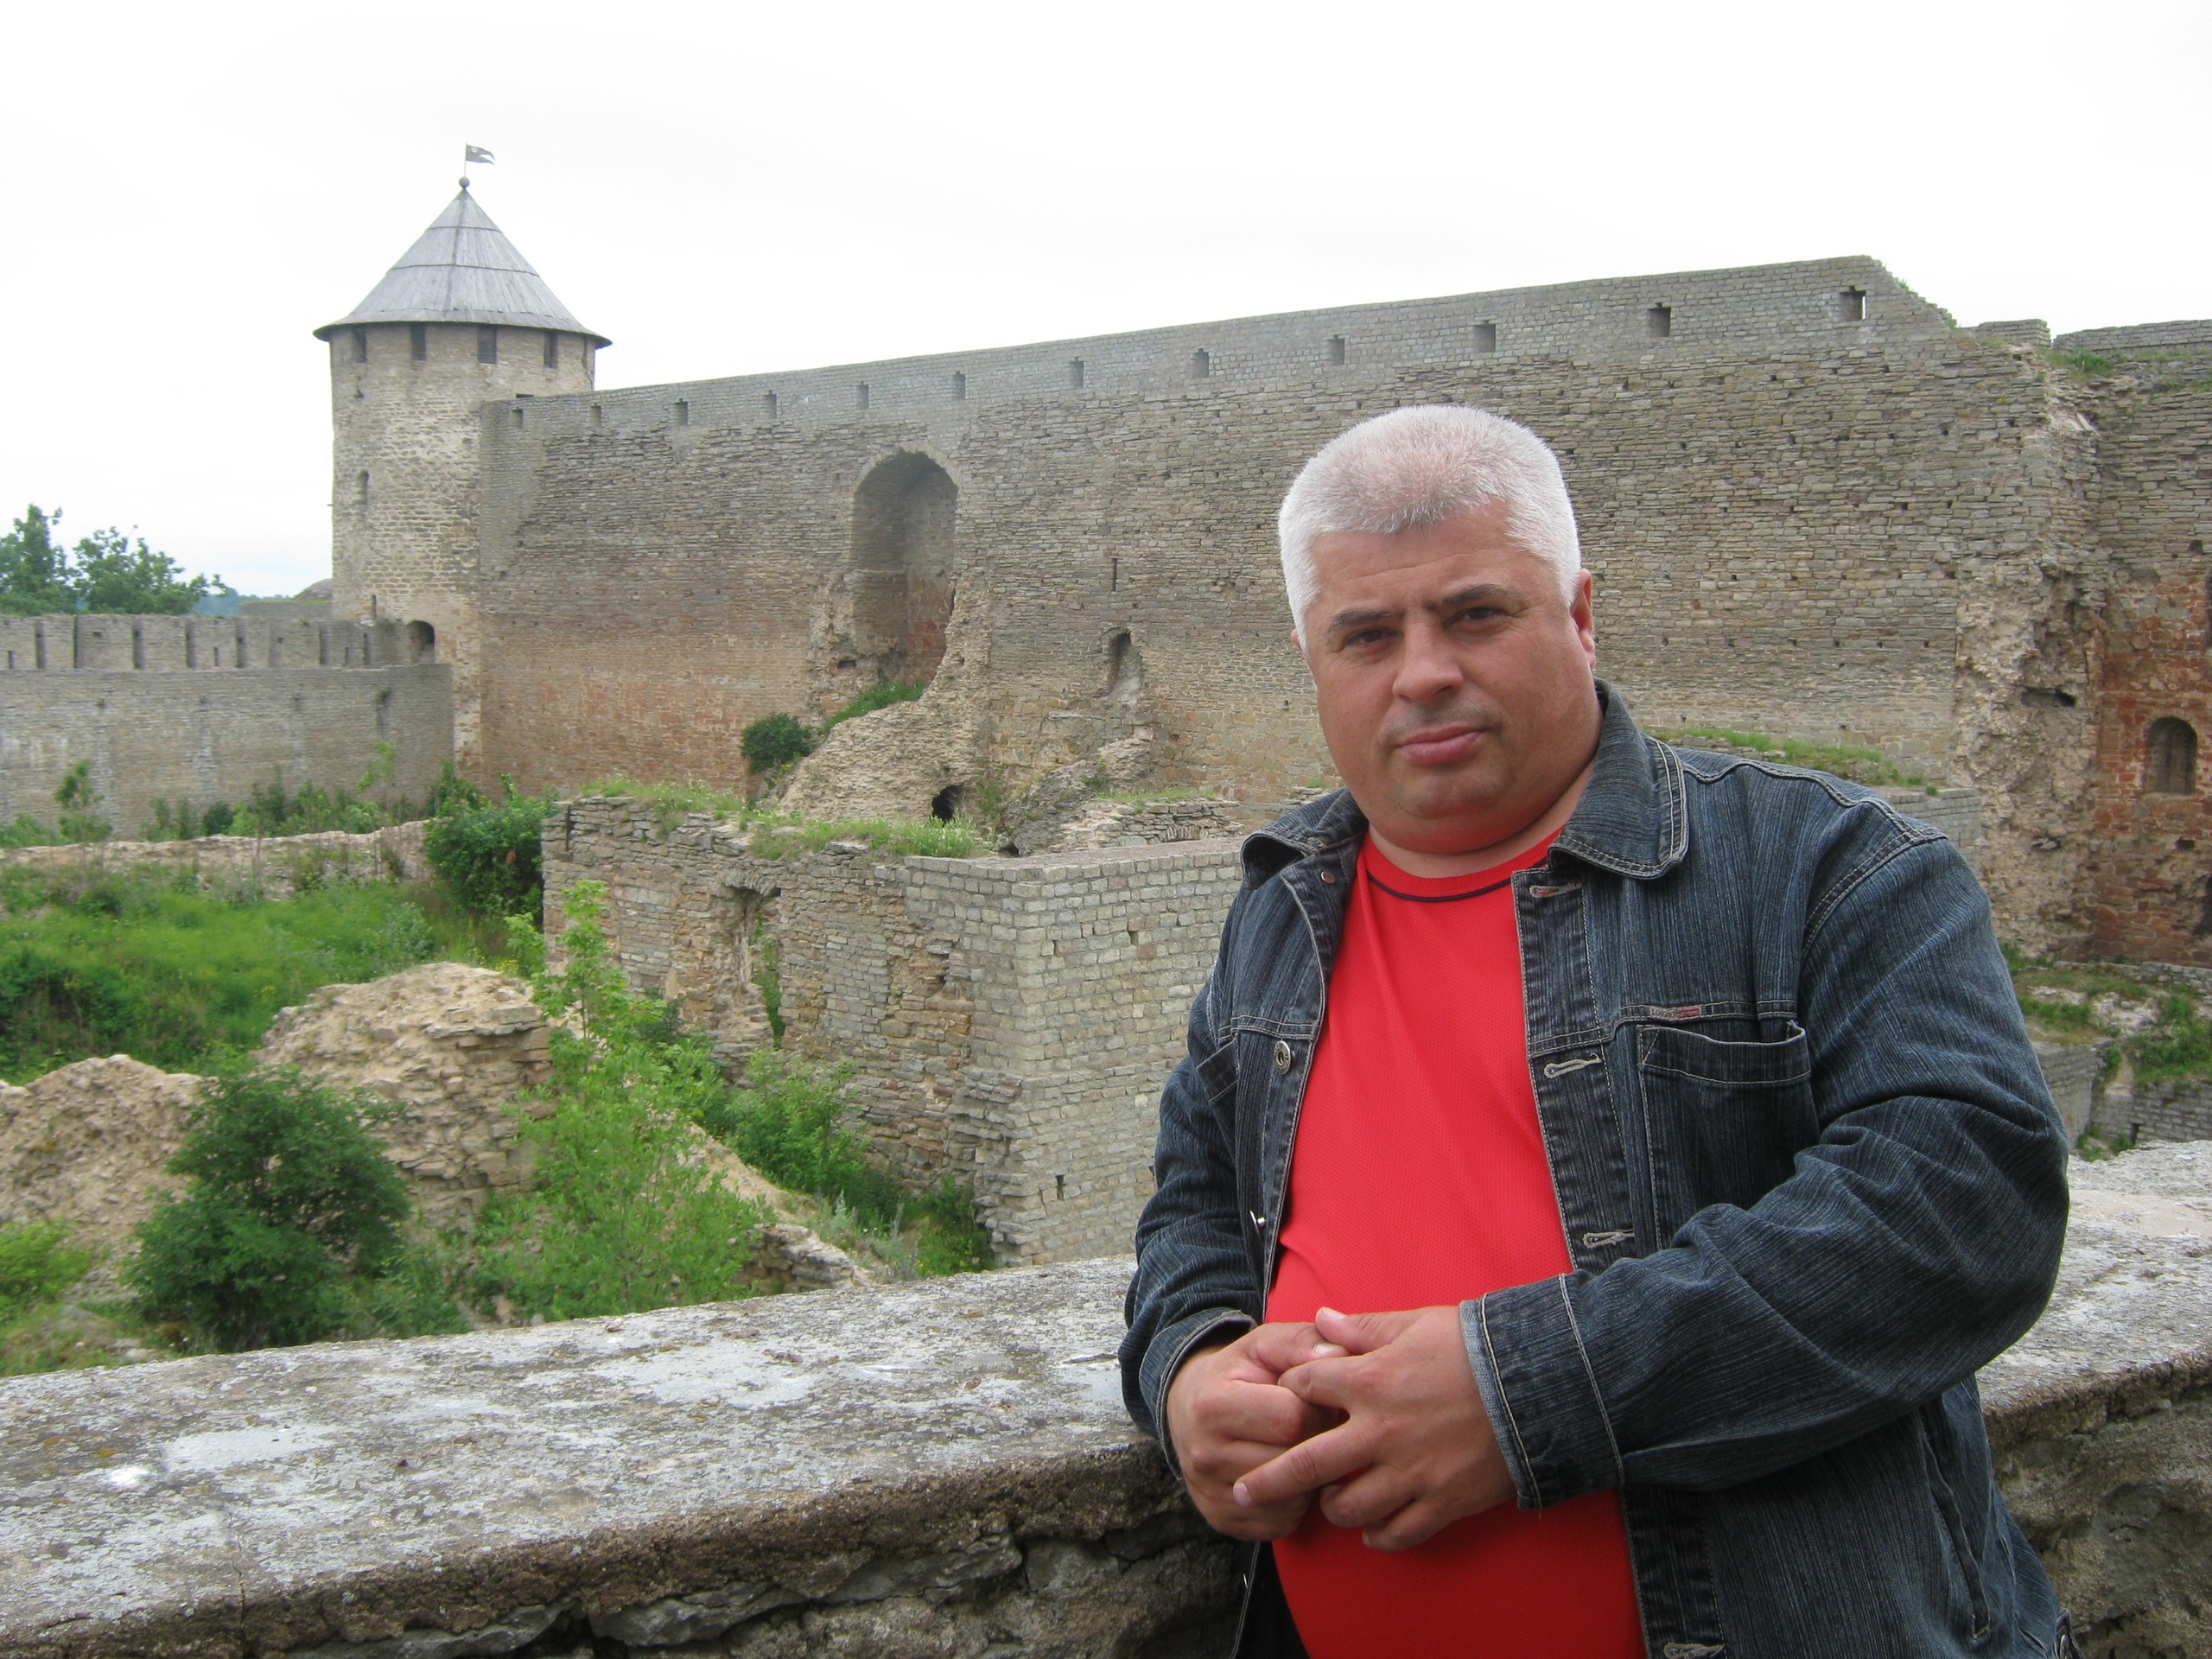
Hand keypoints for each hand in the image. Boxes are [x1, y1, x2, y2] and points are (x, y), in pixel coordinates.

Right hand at [1165, 1321, 1345, 1539]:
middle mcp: (1205, 1454)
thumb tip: (1340, 1354)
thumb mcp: (1263, 1345)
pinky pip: (1281, 1522)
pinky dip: (1294, 1502)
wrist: (1188, 1408)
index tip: (1316, 1399)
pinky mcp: (1221, 1520)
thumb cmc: (1237, 1374)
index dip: (1317, 1408)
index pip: (1293, 1419)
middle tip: (1315, 1426)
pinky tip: (1288, 1477)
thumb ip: (1303, 1341)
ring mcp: (1211, 1493)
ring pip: (1291, 1497)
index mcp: (1213, 1406)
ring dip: (1309, 1477)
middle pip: (1293, 1461)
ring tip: (1299, 1448)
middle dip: (1316, 1443)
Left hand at [1234, 1305, 1515, 1550]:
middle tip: (1245, 1490)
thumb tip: (1320, 1322)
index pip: (1303, 1389)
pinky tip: (1372, 1527)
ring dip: (1332, 1505)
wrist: (1538, 1385)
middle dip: (1268, 1480)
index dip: (1292, 1390)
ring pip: (1346, 1508)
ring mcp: (1409, 1474)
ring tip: (1328, 1500)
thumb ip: (1363, 1328)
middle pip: (1304, 1465)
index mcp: (1368, 1382)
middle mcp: (1379, 1433)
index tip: (1290, 1396)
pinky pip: (1395, 1533)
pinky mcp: (1441, 1503)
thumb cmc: (1475, 1347)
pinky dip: (1379, 1535)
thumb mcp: (1415, 1324)